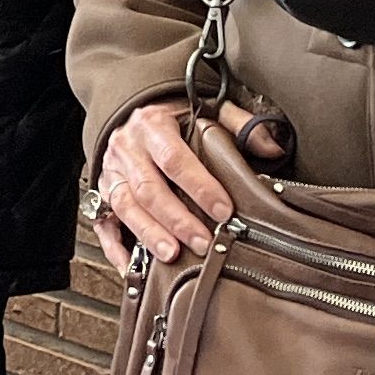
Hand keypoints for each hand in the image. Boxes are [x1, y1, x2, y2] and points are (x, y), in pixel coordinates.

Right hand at [91, 99, 234, 269]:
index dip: (199, 186)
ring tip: (171, 255)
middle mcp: (127, 148)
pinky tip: (133, 268)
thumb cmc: (173, 113)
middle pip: (148, 188)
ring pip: (125, 206)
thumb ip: (238, 123)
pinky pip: (103, 223)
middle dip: (177, 219)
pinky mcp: (102, 192)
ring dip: (149, 233)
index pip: (174, 159)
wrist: (129, 107)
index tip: (224, 210)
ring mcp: (111, 172)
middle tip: (203, 242)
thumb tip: (272, 148)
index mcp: (152, 125)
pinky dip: (115, 248)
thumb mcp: (206, 107)